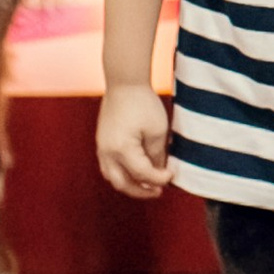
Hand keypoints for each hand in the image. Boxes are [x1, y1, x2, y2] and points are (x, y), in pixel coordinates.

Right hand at [97, 82, 173, 197]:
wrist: (124, 82)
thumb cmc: (142, 103)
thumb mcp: (157, 130)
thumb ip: (157, 155)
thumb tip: (159, 172)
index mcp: (122, 150)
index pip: (143, 174)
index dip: (159, 179)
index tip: (171, 176)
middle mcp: (107, 153)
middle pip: (123, 184)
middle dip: (141, 191)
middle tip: (158, 191)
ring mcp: (101, 148)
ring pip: (113, 177)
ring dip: (130, 184)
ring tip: (147, 185)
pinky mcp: (102, 142)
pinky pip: (109, 167)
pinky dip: (122, 174)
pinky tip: (136, 171)